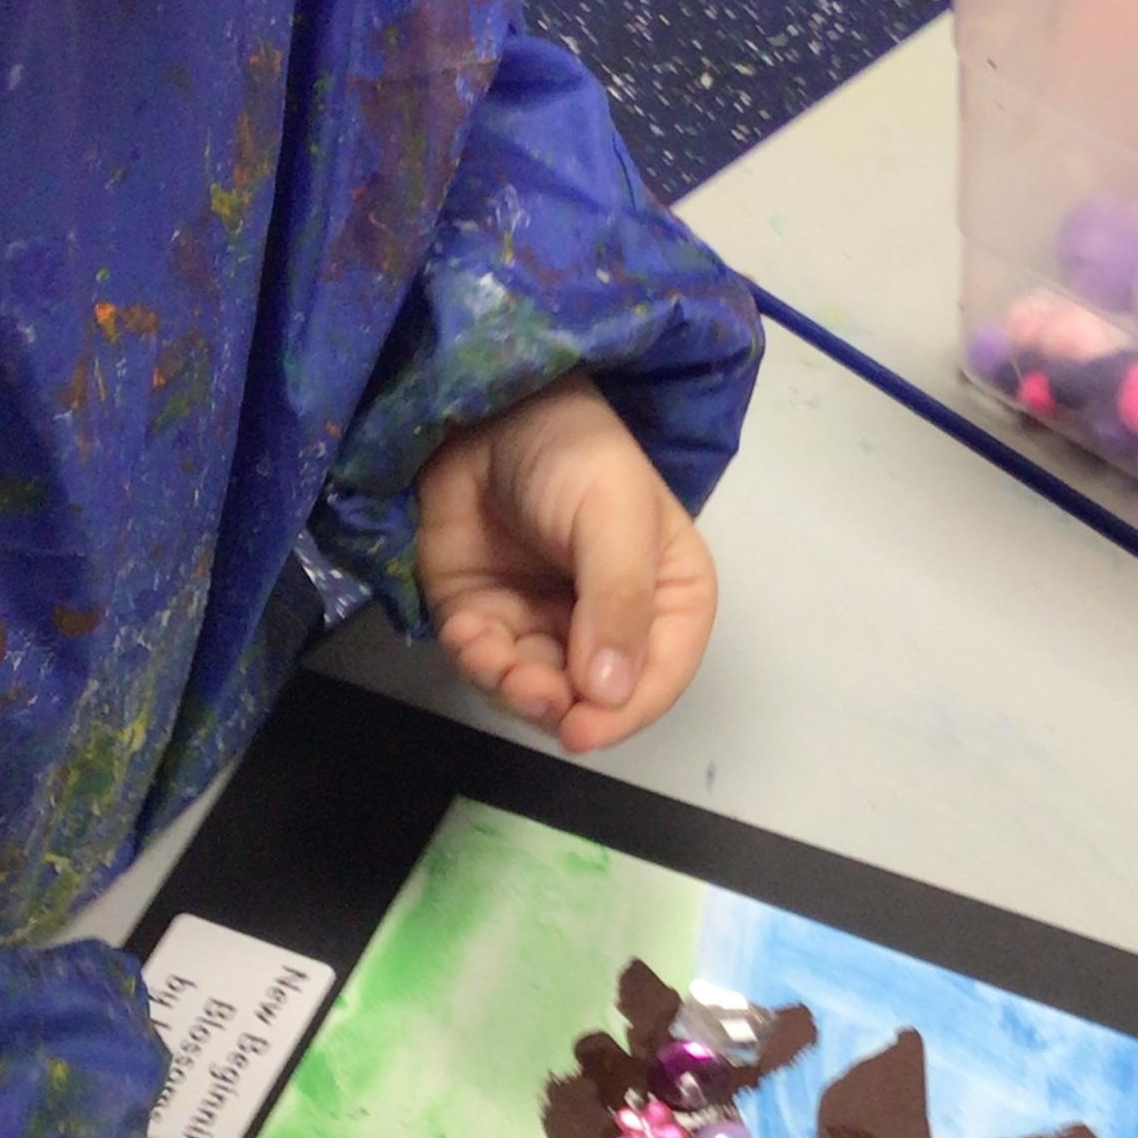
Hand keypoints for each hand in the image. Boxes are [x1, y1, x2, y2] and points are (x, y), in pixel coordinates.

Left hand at [418, 376, 717, 753]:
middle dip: (560, 702)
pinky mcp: (490, 618)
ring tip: (489, 654)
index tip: (583, 729)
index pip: (663, 673)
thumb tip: (609, 693)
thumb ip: (618, 600)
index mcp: (669, 594)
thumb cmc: (570, 450)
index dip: (626, 712)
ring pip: (539, 692)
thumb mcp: (612, 514)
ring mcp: (548, 622)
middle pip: (596, 696)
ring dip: (513, 687)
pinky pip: (487, 668)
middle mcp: (613, 621)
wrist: (481, 408)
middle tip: (528, 688)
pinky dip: (476, 663)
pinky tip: (467, 632)